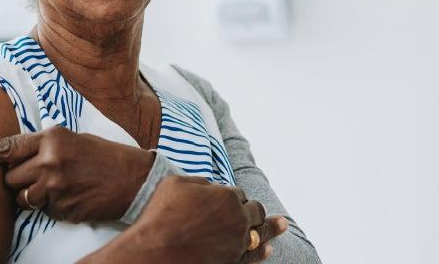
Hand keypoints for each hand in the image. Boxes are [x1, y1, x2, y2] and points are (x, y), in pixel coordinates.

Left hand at [0, 126, 153, 222]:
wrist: (134, 179)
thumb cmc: (102, 156)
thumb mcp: (71, 139)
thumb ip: (42, 146)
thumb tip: (13, 157)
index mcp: (51, 138)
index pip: (5, 147)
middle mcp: (49, 160)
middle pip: (9, 177)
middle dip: (16, 179)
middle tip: (39, 175)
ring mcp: (55, 186)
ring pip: (21, 198)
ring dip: (30, 196)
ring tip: (57, 186)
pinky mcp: (62, 208)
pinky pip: (42, 211)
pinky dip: (51, 207)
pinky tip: (71, 197)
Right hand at [84, 175, 287, 263]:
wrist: (156, 249)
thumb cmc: (161, 214)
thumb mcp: (176, 183)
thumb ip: (200, 182)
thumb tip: (211, 186)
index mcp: (227, 196)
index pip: (238, 193)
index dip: (232, 195)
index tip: (224, 198)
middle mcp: (238, 219)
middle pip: (254, 211)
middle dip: (253, 209)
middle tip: (257, 210)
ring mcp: (238, 242)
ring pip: (260, 233)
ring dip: (270, 227)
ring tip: (282, 224)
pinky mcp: (233, 261)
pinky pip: (254, 256)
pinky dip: (262, 251)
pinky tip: (269, 248)